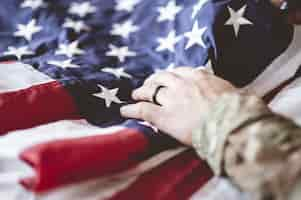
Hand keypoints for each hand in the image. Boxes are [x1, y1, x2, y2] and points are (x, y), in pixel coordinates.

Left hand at [120, 67, 236, 145]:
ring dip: (141, 91)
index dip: (170, 75)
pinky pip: (142, 110)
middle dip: (153, 80)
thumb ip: (221, 86)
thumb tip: (223, 84)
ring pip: (149, 90)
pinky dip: (131, 110)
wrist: (231, 125)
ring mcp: (171, 99)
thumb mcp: (233, 91)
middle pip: (161, 78)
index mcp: (199, 77)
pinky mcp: (164, 116)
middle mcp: (182, 84)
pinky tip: (123, 111)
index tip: (166, 79)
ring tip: (135, 94)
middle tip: (148, 85)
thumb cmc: (238, 111)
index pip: (179, 72)